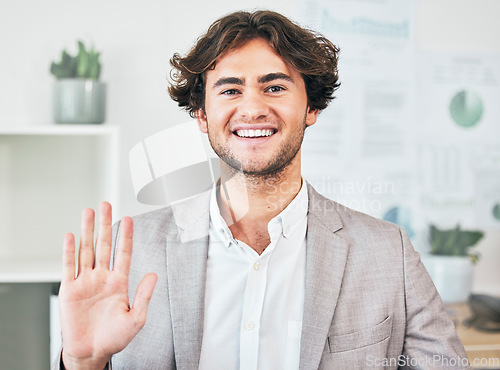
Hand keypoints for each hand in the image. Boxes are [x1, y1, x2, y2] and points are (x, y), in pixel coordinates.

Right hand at [59, 202, 157, 368]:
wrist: (91, 352)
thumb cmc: (114, 338)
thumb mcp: (136, 319)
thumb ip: (144, 296)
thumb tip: (153, 275)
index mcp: (119, 282)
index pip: (124, 253)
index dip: (126, 236)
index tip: (129, 218)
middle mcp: (102, 277)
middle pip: (104, 245)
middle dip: (105, 224)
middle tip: (106, 205)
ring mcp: (85, 281)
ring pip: (87, 250)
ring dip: (87, 231)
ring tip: (88, 212)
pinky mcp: (70, 289)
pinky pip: (69, 266)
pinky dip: (69, 251)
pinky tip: (71, 236)